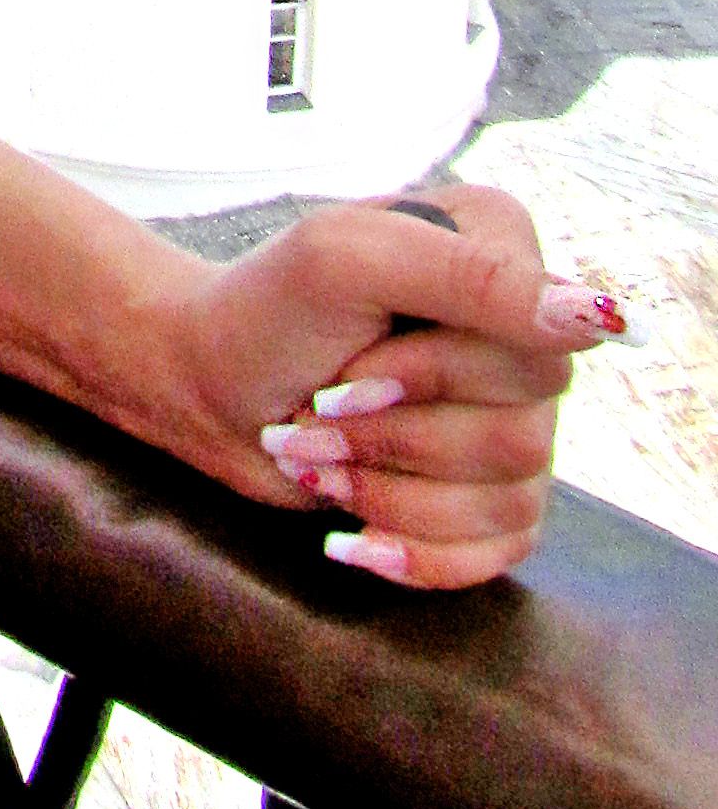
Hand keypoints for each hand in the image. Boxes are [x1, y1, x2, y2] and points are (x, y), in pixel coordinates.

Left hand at [129, 184, 618, 590]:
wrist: (208, 390)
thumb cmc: (267, 309)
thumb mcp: (347, 260)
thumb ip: (472, 277)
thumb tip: (600, 319)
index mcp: (503, 252)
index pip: (538, 349)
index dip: (434, 376)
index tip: (349, 367)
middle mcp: (522, 339)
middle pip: (524, 437)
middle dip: (395, 437)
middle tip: (321, 408)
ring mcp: (513, 422)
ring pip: (510, 503)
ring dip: (388, 491)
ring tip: (320, 455)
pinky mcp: (488, 497)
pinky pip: (498, 556)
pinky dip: (411, 551)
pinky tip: (349, 530)